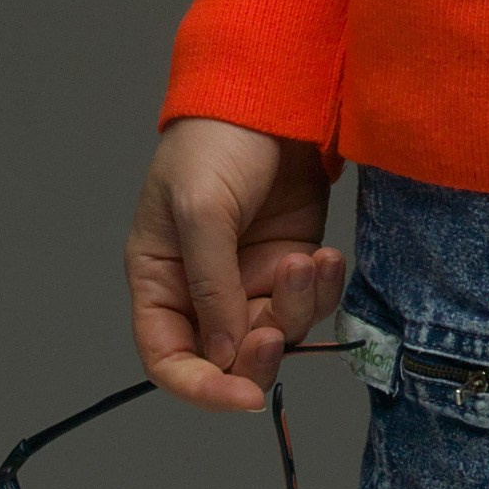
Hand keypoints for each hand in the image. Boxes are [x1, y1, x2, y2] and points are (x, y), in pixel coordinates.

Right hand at [126, 116, 345, 412]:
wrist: (273, 92)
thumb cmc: (215, 142)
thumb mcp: (200, 210)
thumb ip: (210, 285)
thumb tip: (224, 356)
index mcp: (161, 279)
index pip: (169, 356)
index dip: (199, 387)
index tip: (239, 397)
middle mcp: (204, 288)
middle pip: (229, 357)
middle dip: (259, 354)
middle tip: (275, 332)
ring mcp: (253, 275)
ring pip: (279, 331)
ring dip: (298, 308)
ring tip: (308, 261)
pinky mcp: (296, 258)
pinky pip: (313, 299)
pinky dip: (324, 287)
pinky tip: (328, 255)